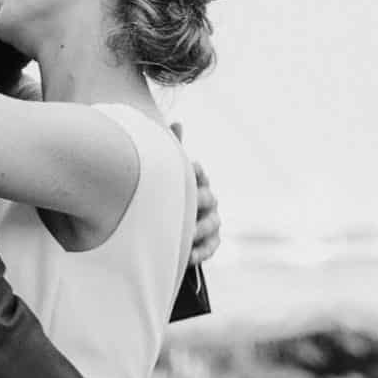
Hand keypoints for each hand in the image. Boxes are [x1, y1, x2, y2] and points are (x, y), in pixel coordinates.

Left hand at [173, 121, 220, 264]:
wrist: (164, 227)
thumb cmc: (165, 195)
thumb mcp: (167, 173)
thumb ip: (173, 149)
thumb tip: (177, 122)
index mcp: (198, 180)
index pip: (199, 174)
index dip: (192, 174)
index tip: (184, 174)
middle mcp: (209, 199)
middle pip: (207, 198)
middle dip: (196, 203)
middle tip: (183, 208)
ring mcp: (212, 220)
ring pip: (212, 223)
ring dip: (199, 229)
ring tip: (185, 235)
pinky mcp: (212, 242)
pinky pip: (212, 247)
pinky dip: (201, 251)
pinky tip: (188, 255)